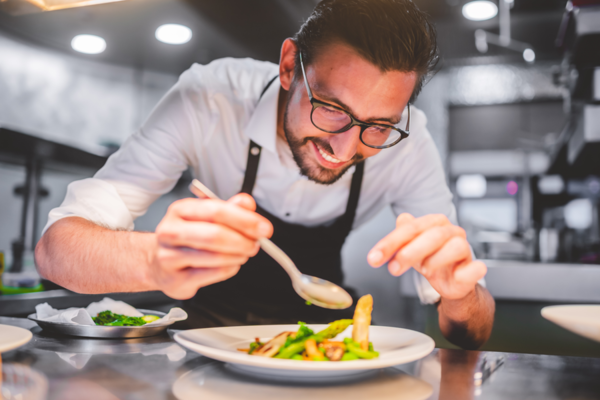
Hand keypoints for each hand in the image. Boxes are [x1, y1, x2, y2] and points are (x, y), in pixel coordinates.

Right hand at [151, 193, 272, 299]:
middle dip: (243, 241)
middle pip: (215, 235)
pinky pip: (214, 274)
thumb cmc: (187, 237)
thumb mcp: (206, 217)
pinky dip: (230, 269)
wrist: (157, 262)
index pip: (216, 211)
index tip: (264, 227)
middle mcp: (171, 231)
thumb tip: (247, 203)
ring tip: (244, 253)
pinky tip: (230, 264)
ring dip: (238, 256)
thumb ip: (229, 208)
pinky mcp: (176, 279)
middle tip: (256, 244)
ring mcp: (170, 257)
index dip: (244, 220)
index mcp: (180, 210)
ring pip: (216, 257)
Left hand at [367, 213, 485, 299]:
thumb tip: (401, 218)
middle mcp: (451, 232)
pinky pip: (475, 268)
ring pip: (455, 247)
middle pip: (432, 235)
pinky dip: (468, 271)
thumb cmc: (431, 259)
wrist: (451, 281)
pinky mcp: (474, 269)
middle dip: (409, 252)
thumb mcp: (410, 247)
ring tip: (425, 270)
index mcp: (435, 223)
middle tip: (393, 268)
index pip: (411, 227)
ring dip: (435, 261)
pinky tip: (457, 275)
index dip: (391, 242)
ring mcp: (465, 250)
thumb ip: (402, 235)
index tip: (374, 258)